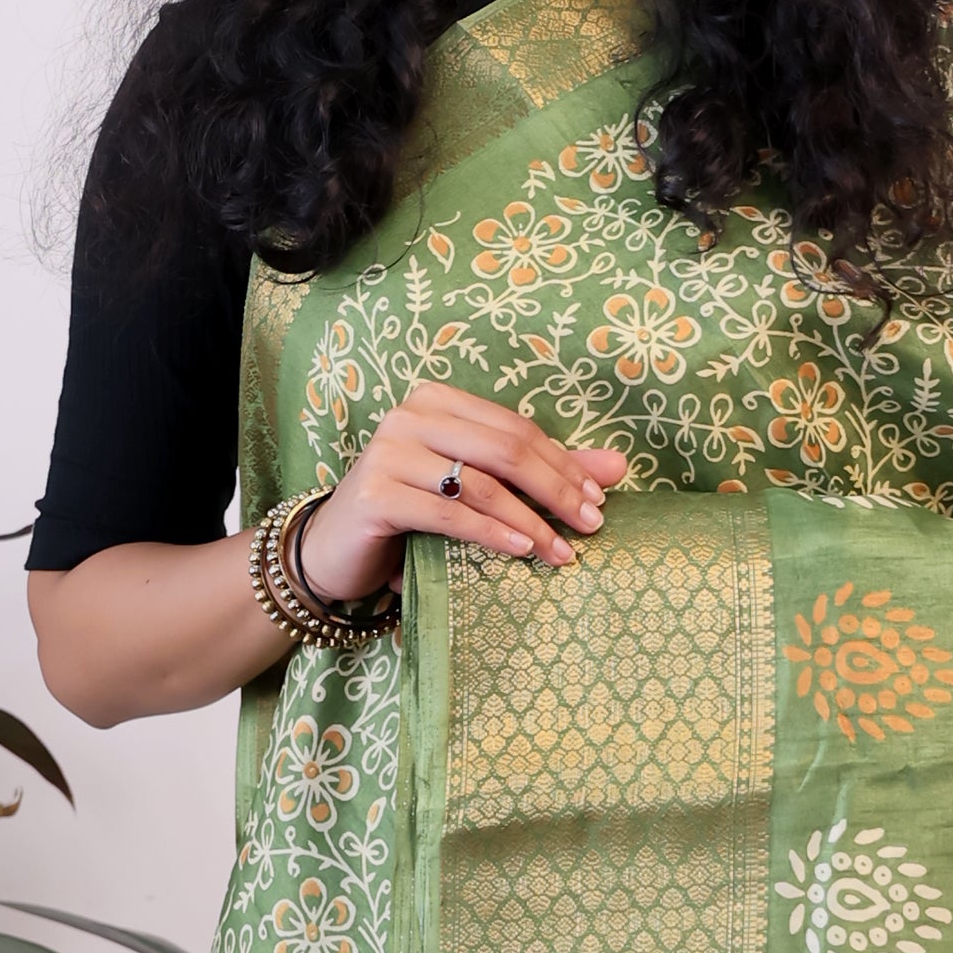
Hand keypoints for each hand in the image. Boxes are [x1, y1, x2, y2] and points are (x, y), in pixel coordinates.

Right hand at [299, 378, 628, 605]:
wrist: (334, 549)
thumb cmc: (410, 513)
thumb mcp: (475, 486)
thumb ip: (541, 472)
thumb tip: (619, 467)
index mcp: (439, 400)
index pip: (517, 428)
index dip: (565, 464)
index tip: (600, 501)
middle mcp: (411, 415)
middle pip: (505, 449)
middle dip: (556, 490)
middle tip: (590, 527)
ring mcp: (390, 452)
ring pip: (480, 484)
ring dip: (530, 522)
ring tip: (561, 551)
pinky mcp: (377, 494)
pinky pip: (448, 514)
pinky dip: (491, 534)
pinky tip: (521, 551)